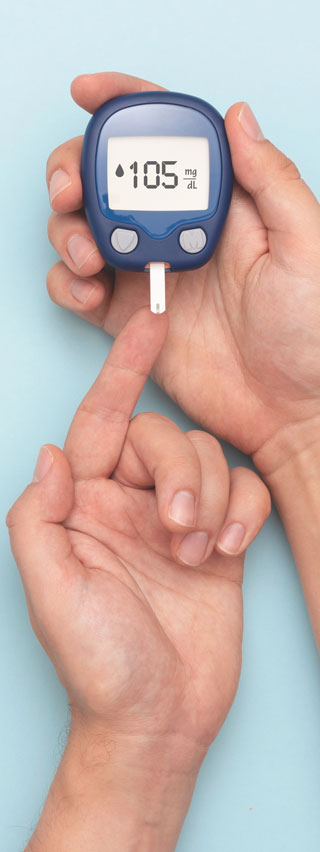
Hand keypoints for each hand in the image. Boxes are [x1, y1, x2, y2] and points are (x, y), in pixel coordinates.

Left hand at [7, 308, 268, 849]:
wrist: (157, 720)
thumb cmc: (98, 662)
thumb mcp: (51, 591)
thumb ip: (39, 516)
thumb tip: (50, 452)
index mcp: (84, 505)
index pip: (102, 421)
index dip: (123, 372)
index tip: (149, 326)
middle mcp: (129, 503)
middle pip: (163, 437)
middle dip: (178, 469)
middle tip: (179, 526)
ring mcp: (178, 519)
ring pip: (208, 458)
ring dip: (210, 495)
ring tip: (198, 549)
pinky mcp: (221, 540)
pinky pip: (244, 492)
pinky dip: (244, 511)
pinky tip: (229, 549)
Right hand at [46, 72, 319, 473]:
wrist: (291, 410)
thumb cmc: (310, 334)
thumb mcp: (307, 246)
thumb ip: (272, 181)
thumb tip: (237, 117)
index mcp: (221, 205)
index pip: (168, 140)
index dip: (126, 107)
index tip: (90, 94)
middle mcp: (178, 232)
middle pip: (109, 180)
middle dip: (75, 171)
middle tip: (69, 191)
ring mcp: (149, 275)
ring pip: (85, 230)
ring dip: (67, 232)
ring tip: (88, 257)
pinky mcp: (128, 320)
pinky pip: (79, 289)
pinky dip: (68, 284)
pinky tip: (89, 294)